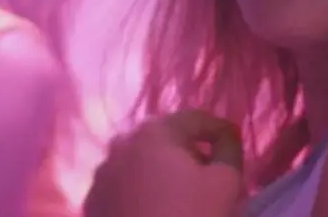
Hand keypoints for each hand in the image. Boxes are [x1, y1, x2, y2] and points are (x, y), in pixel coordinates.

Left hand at [84, 109, 244, 216]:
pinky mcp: (93, 204)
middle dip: (189, 151)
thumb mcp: (226, 183)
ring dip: (163, 172)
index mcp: (154, 133)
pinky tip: (155, 211)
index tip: (234, 142)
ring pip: (141, 163)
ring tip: (182, 197)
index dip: (219, 129)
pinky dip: (141, 192)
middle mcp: (121, 145)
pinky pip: (124, 187)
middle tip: (210, 174)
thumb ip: (230, 150)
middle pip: (165, 139)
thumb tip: (225, 137)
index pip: (194, 119)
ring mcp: (101, 175)